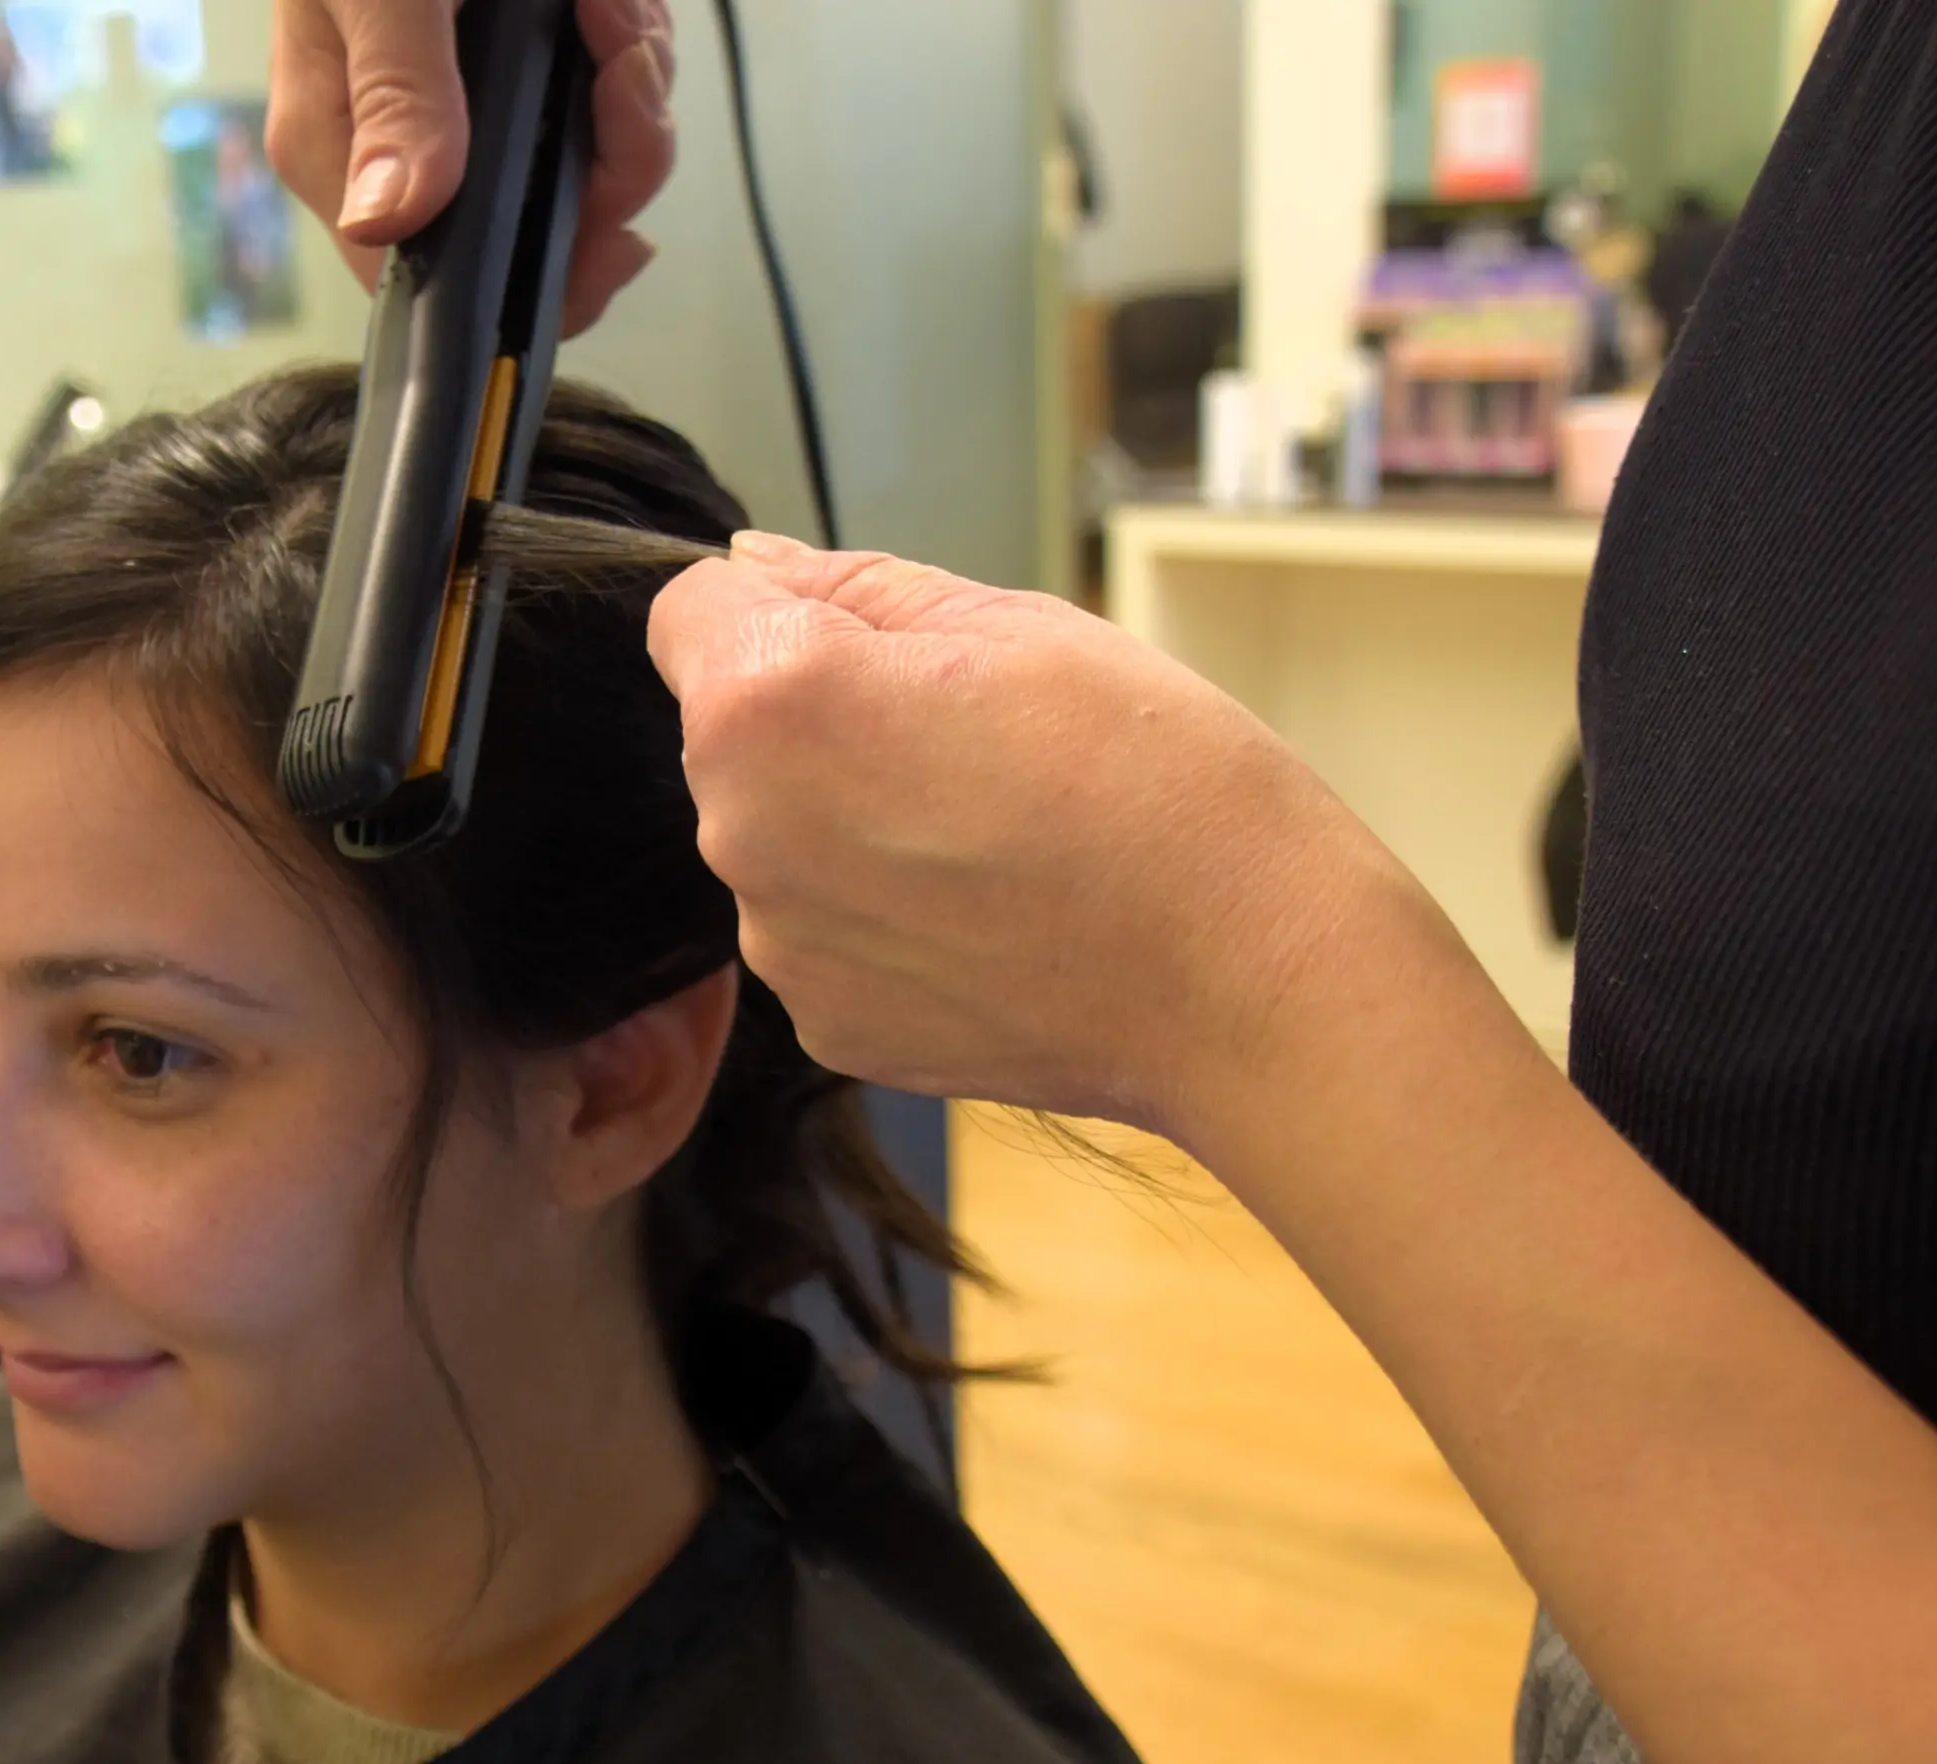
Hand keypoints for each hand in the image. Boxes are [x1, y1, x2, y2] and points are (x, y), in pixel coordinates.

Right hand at [267, 0, 676, 333]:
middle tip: (625, 63)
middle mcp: (411, 150)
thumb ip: (395, 93)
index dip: (540, 274)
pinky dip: (628, 49)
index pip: (442, 280)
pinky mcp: (526, 66)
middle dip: (613, 158)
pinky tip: (611, 2)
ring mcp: (475, 110)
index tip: (609, 220)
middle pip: (540, 230)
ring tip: (613, 7)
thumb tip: (390, 217)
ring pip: (591, 163)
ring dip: (632, 87)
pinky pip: (606, 99)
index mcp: (349, 153)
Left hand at [645, 534, 1458, 1139]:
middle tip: (967, 743)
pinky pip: (825, 935)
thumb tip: (755, 567)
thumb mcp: (1011, 624)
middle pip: (733, 737)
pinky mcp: (826, 1023)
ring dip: (849, 824)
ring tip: (992, 839)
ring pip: (780, 840)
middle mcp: (738, 830)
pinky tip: (991, 918)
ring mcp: (779, 943)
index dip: (780, 610)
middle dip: (817, 721)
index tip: (874, 644)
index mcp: (767, 702)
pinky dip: (886, 920)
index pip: (691, 614)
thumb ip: (855, 590)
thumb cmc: (1152, 779)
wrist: (1245, 975)